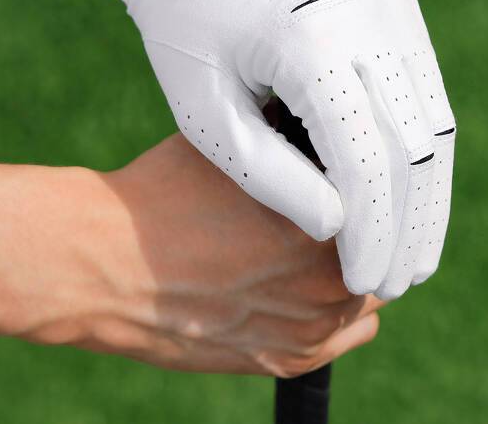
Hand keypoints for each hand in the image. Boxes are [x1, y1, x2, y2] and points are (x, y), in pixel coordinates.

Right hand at [0, 136, 380, 376]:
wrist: (102, 263)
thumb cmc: (164, 194)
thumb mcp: (237, 146)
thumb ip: (295, 142)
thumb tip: (329, 127)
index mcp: (326, 220)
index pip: (386, 199)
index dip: (372, 182)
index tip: (357, 173)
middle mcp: (328, 282)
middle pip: (383, 245)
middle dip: (363, 224)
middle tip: (337, 207)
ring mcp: (309, 329)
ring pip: (369, 292)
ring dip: (354, 267)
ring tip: (318, 246)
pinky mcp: (283, 361)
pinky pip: (347, 334)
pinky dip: (339, 310)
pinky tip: (307, 285)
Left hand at [85, 0, 455, 296]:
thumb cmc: (188, 30)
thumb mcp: (207, 110)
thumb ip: (272, 175)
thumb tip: (339, 227)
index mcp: (310, 38)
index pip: (364, 159)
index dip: (371, 232)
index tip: (364, 282)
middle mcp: (368, 14)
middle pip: (413, 146)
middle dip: (409, 226)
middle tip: (397, 282)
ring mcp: (391, 2)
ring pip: (433, 120)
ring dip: (427, 194)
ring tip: (417, 253)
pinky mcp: (397, 2)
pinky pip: (423, 89)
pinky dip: (420, 149)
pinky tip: (412, 194)